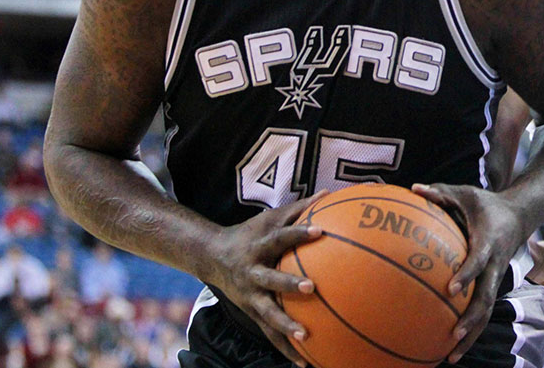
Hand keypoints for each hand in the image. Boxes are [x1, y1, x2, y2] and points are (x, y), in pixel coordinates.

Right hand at [203, 192, 325, 366]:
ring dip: (285, 326)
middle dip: (289, 284)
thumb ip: (299, 209)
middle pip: (270, 279)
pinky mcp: (251, 312)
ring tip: (306, 337)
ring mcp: (250, 295)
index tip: (320, 230)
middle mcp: (252, 271)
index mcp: (259, 246)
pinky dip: (285, 349)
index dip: (299, 233)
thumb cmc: (251, 233)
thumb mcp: (270, 218)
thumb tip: (331, 193)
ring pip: (267, 313)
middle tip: (312, 287)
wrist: (212, 256)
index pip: (282, 237)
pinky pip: (269, 334)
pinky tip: (305, 363)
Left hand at [413, 183, 527, 363]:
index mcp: (489, 242)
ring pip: (486, 311)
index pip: (478, 262)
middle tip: (452, 334)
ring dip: (472, 334)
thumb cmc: (486, 203)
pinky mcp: (492, 284)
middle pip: (486, 297)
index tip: (451, 289)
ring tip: (451, 356)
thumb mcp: (466, 192)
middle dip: (471, 319)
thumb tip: (414, 188)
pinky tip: (451, 345)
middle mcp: (494, 265)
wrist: (520, 215)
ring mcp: (495, 277)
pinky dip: (470, 329)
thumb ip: (441, 192)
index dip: (467, 275)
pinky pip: (482, 309)